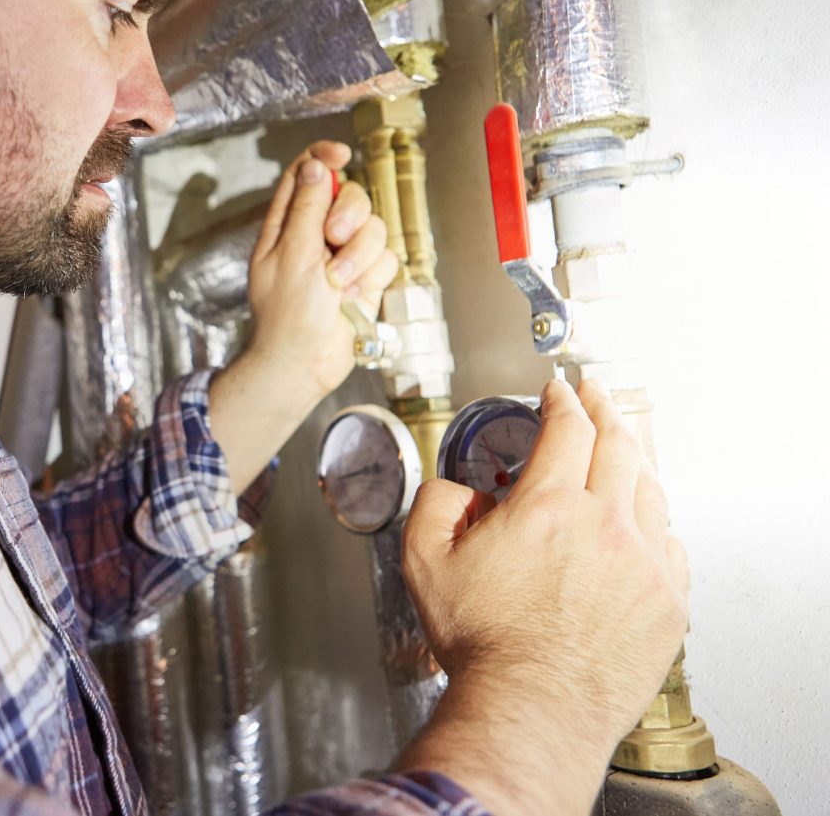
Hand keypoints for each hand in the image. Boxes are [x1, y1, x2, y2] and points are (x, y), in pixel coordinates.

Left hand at [242, 141, 395, 400]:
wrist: (304, 363)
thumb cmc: (287, 314)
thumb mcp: (291, 254)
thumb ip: (306, 208)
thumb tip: (315, 165)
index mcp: (286, 223)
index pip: (306, 173)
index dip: (324, 157)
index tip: (341, 154)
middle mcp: (316, 234)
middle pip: (349, 195)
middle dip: (349, 215)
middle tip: (334, 239)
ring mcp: (343, 256)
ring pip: (373, 227)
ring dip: (360, 255)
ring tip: (340, 284)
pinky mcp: (365, 277)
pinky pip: (385, 258)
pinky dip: (371, 277)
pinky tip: (352, 298)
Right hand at [395, 379, 689, 814]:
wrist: (533, 706)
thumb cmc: (483, 643)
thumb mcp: (425, 563)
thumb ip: (434, 507)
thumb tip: (454, 490)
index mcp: (548, 506)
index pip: (569, 429)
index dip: (564, 400)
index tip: (561, 390)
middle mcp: (605, 524)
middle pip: (621, 444)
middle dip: (607, 409)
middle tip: (599, 395)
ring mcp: (644, 563)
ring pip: (652, 489)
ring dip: (636, 458)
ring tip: (625, 448)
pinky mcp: (667, 601)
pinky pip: (671, 543)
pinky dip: (655, 520)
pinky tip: (643, 522)